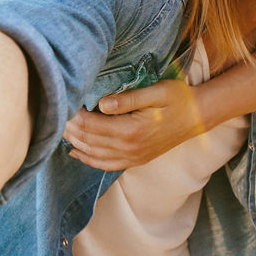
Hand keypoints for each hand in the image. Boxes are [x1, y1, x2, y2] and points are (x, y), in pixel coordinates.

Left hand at [63, 77, 205, 169]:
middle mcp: (130, 148)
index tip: (62, 103)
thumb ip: (129, 99)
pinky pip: (107, 164)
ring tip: (60, 130)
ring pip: (94, 154)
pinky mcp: (137, 160)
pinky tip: (76, 152)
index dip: (73, 116)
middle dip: (69, 129)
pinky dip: (89, 159)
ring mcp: (134, 157)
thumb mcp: (157, 91)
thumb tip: (101, 104)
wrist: (201, 116)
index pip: (92, 125)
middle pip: (89, 140)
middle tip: (54, 114)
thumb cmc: (180, 99)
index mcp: (132, 130)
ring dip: (75, 143)